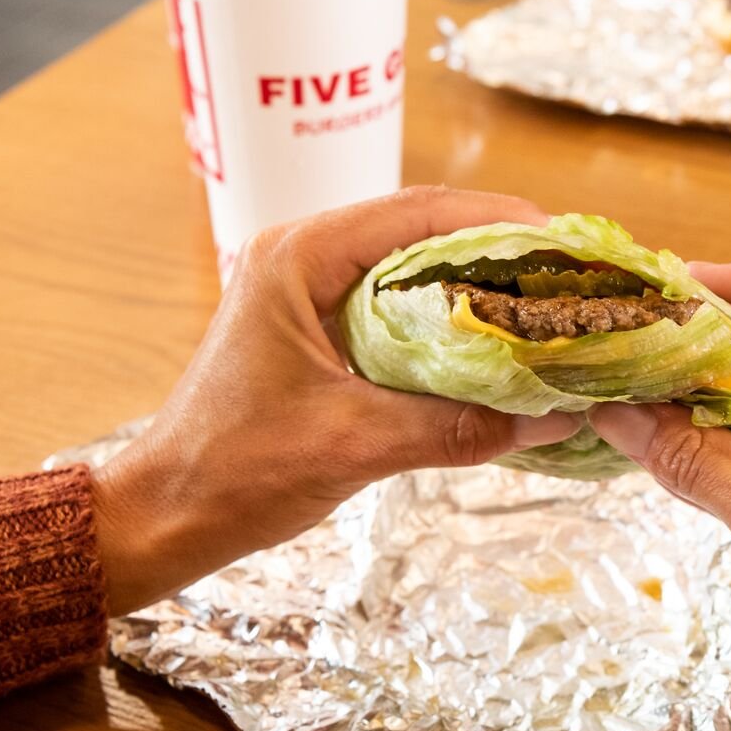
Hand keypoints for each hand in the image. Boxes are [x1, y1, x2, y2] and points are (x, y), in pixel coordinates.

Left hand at [89, 187, 579, 612]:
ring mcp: (304, 295)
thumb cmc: (233, 472)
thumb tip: (546, 419)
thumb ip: (452, 426)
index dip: (495, 221)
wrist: (164, 516)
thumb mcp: (352, 446)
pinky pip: (394, 308)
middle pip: (419, 230)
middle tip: (567, 274)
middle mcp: (300, 260)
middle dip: (497, 250)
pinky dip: (446, 321)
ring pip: (409, 269)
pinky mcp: (313, 332)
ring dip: (474, 285)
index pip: (416, 214)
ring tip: (545, 304)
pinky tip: (493, 347)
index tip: (560, 241)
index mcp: (297, 260)